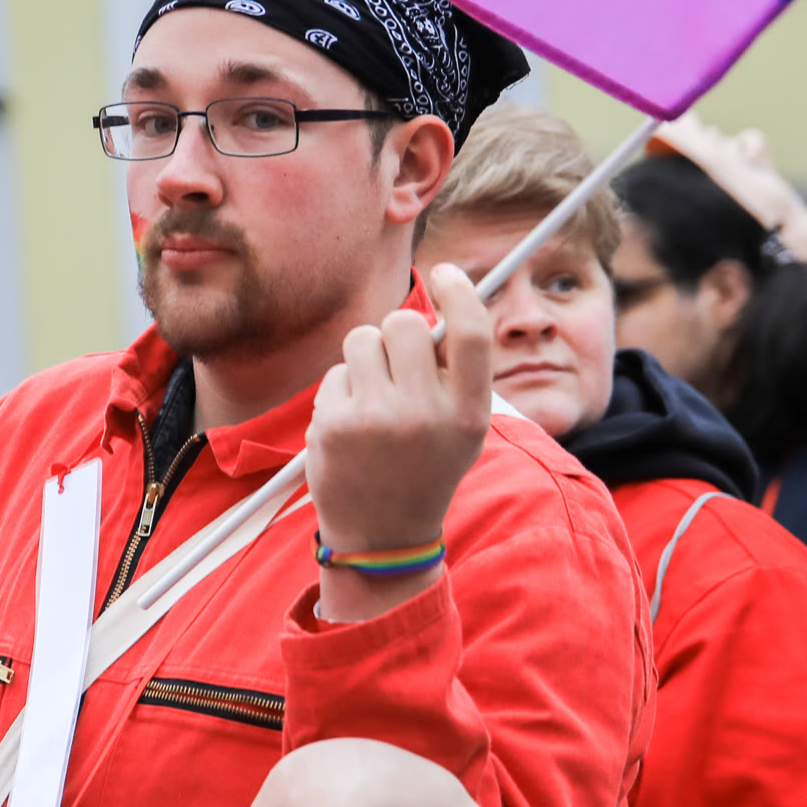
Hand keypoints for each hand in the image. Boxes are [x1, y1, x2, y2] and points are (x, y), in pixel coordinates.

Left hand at [307, 264, 491, 623]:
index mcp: (467, 414)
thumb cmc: (423, 468)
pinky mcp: (335, 424)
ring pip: (362, 338)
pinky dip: (342, 390)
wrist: (382, 536)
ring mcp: (377, 419)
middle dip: (397, 333)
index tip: (445, 271)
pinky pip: (336, 371)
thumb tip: (441, 305)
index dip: (460, 292)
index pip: (472, 333)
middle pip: (405, 323)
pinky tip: (352, 427)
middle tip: (398, 365)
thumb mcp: (460, 429)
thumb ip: (455, 373)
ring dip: (366, 358)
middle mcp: (426, 414)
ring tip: (374, 400)